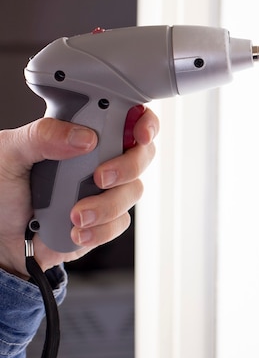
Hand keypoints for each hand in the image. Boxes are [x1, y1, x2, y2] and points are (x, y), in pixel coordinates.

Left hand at [0, 109, 158, 278]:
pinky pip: (121, 222)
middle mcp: (101, 159)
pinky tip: (76, 230)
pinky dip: (100, 229)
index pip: (127, 117)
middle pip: (143, 154)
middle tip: (100, 177)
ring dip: (106, 205)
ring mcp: (107, 190)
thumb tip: (83, 137)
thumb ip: (42, 136)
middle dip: (128, 167)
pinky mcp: (107, 220)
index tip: (139, 134)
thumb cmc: (3, 190)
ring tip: (75, 214)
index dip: (144, 122)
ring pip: (133, 191)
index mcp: (83, 135)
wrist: (1, 239)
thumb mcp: (9, 153)